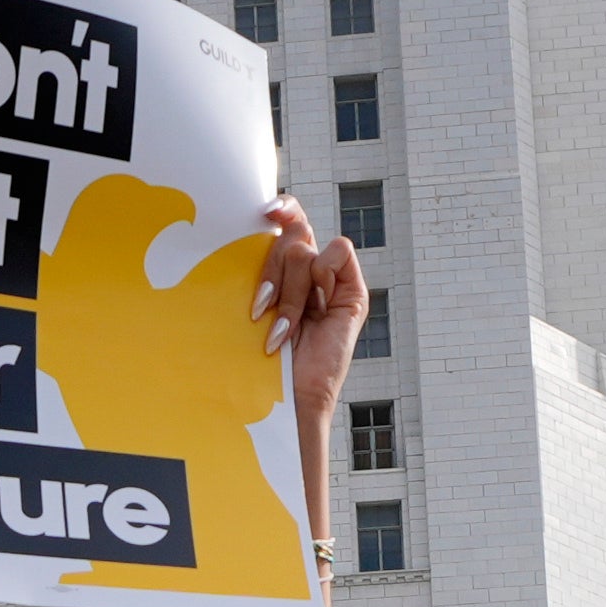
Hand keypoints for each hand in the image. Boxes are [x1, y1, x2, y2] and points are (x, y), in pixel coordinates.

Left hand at [255, 197, 366, 440]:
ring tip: (280, 330)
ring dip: (288, 294)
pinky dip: (320, 278)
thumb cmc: (259, 360)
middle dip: (270, 272)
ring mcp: (332, 282)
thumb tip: (255, 232)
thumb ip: (256, 272)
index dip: (282, 208)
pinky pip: (337, 252)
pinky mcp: (352, 294)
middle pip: (290, 236)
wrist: (287, 398)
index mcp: (284, 270)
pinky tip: (314, 313)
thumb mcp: (252, 308)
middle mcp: (308, 271)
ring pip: (303, 251)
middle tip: (260, 308)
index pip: (288, 220)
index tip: (263, 211)